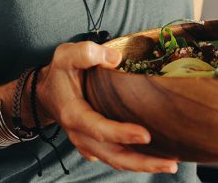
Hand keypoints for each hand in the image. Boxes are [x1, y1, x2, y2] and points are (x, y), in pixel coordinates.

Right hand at [37, 42, 177, 173]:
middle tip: (171, 163)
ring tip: (171, 164)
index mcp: (74, 115)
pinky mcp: (95, 146)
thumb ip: (87, 53)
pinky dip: (135, 160)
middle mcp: (81, 135)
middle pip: (113, 156)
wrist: (47, 91)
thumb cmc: (60, 72)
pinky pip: (116, 157)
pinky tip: (156, 157)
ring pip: (117, 161)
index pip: (99, 129)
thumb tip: (116, 59)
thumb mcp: (66, 55)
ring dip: (144, 165)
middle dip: (142, 162)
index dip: (122, 134)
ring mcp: (88, 144)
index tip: (146, 135)